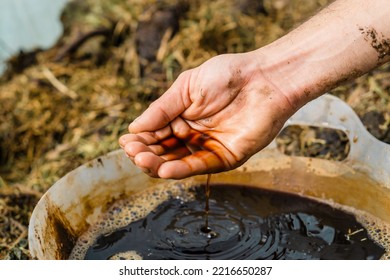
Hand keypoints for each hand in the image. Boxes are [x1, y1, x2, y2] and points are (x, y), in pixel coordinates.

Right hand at [119, 52, 295, 178]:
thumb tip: (134, 128)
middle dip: (146, 153)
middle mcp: (192, 135)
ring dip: (158, 164)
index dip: (140, 140)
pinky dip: (181, 169)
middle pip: (163, 151)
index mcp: (181, 117)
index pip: (155, 134)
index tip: (126, 142)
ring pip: (177, 162)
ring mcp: (207, 147)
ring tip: (143, 160)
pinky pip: (199, 166)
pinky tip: (163, 168)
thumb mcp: (186, 87)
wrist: (263, 78)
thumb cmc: (226, 76)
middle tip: (133, 152)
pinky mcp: (225, 157)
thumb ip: (162, 109)